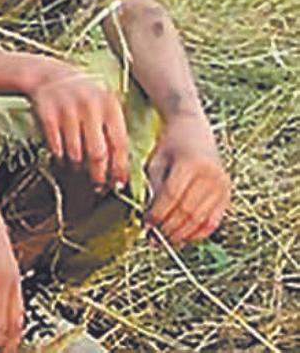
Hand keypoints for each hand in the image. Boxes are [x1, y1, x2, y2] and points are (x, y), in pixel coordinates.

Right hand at [23, 57, 129, 190]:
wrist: (49, 75)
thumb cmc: (83, 96)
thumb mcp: (103, 105)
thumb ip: (113, 130)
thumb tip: (120, 168)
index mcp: (109, 105)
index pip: (119, 144)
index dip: (120, 167)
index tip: (119, 183)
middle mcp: (90, 106)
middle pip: (98, 152)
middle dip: (99, 174)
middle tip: (98, 183)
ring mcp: (67, 109)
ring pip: (76, 152)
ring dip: (78, 165)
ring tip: (79, 167)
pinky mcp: (47, 114)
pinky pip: (56, 146)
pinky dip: (59, 155)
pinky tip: (62, 156)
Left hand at [145, 115, 229, 244]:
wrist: (194, 131)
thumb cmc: (169, 147)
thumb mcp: (156, 161)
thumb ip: (154, 187)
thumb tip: (151, 220)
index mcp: (190, 163)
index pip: (172, 195)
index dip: (157, 213)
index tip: (145, 225)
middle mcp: (210, 175)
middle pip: (187, 210)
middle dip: (168, 227)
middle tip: (152, 239)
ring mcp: (222, 186)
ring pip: (200, 219)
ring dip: (181, 234)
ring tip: (164, 241)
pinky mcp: (227, 195)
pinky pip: (213, 221)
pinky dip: (198, 233)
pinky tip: (182, 238)